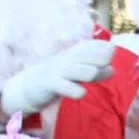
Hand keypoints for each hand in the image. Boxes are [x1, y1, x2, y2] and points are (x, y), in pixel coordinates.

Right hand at [0, 38, 117, 113]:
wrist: (26, 87)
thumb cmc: (56, 79)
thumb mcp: (76, 73)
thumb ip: (95, 72)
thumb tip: (113, 69)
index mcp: (73, 54)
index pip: (93, 45)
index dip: (105, 48)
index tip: (111, 53)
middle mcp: (67, 59)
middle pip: (92, 55)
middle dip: (103, 60)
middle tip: (99, 69)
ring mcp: (59, 71)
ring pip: (85, 70)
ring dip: (92, 74)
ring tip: (91, 79)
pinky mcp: (51, 84)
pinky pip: (68, 87)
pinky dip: (78, 91)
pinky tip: (80, 93)